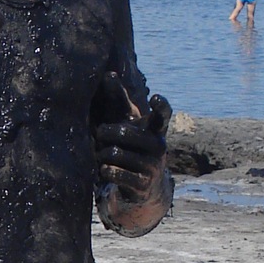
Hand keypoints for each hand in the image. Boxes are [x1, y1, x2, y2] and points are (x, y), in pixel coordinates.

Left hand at [93, 74, 171, 210]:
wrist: (144, 188)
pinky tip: (106, 169)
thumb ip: (120, 99)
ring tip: (102, 155)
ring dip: (102, 154)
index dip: (160, 106)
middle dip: (105, 133)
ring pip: (115, 153)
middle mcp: (159, 146)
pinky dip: (105, 170)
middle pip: (123, 133)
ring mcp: (153, 166)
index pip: (164, 114)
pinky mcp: (143, 185)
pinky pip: (115, 172)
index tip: (155, 98)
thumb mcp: (127, 123)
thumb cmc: (131, 146)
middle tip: (100, 134)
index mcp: (156, 129)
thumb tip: (108, 73)